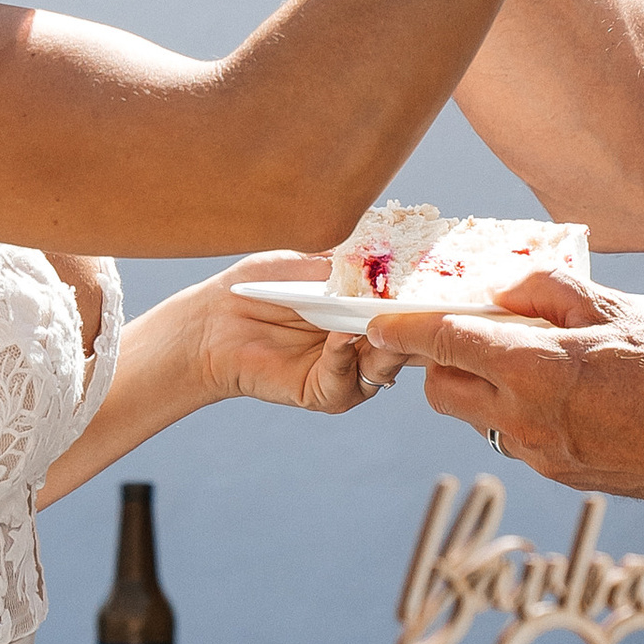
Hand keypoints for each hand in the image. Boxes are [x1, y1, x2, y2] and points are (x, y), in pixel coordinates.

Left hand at [185, 259, 406, 417]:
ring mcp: (343, 371)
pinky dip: (345, 357)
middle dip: (413, 324)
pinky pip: (343, 382)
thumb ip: (345, 262)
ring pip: (383, 366)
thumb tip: (386, 251)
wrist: (211, 321)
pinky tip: (341, 334)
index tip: (433, 279)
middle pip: (403, 341)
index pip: (402, 309)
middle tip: (422, 303)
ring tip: (382, 318)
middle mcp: (359, 344)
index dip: (420, 297)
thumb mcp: (305, 262)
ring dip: (386, 343)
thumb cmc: (256, 287)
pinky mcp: (320, 393)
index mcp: (360, 311)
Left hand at [410, 273, 643, 500]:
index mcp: (534, 369)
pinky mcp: (554, 474)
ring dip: (480, 387)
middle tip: (471, 334)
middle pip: (442, 391)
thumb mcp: (611, 308)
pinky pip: (511, 438)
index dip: (404, 330)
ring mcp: (537, 454)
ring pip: (475, 417)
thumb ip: (546, 292)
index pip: (444, 343)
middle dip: (441, 362)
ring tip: (531, 362)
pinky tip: (563, 396)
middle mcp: (524, 418)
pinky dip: (516, 412)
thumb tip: (500, 293)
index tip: (378, 321)